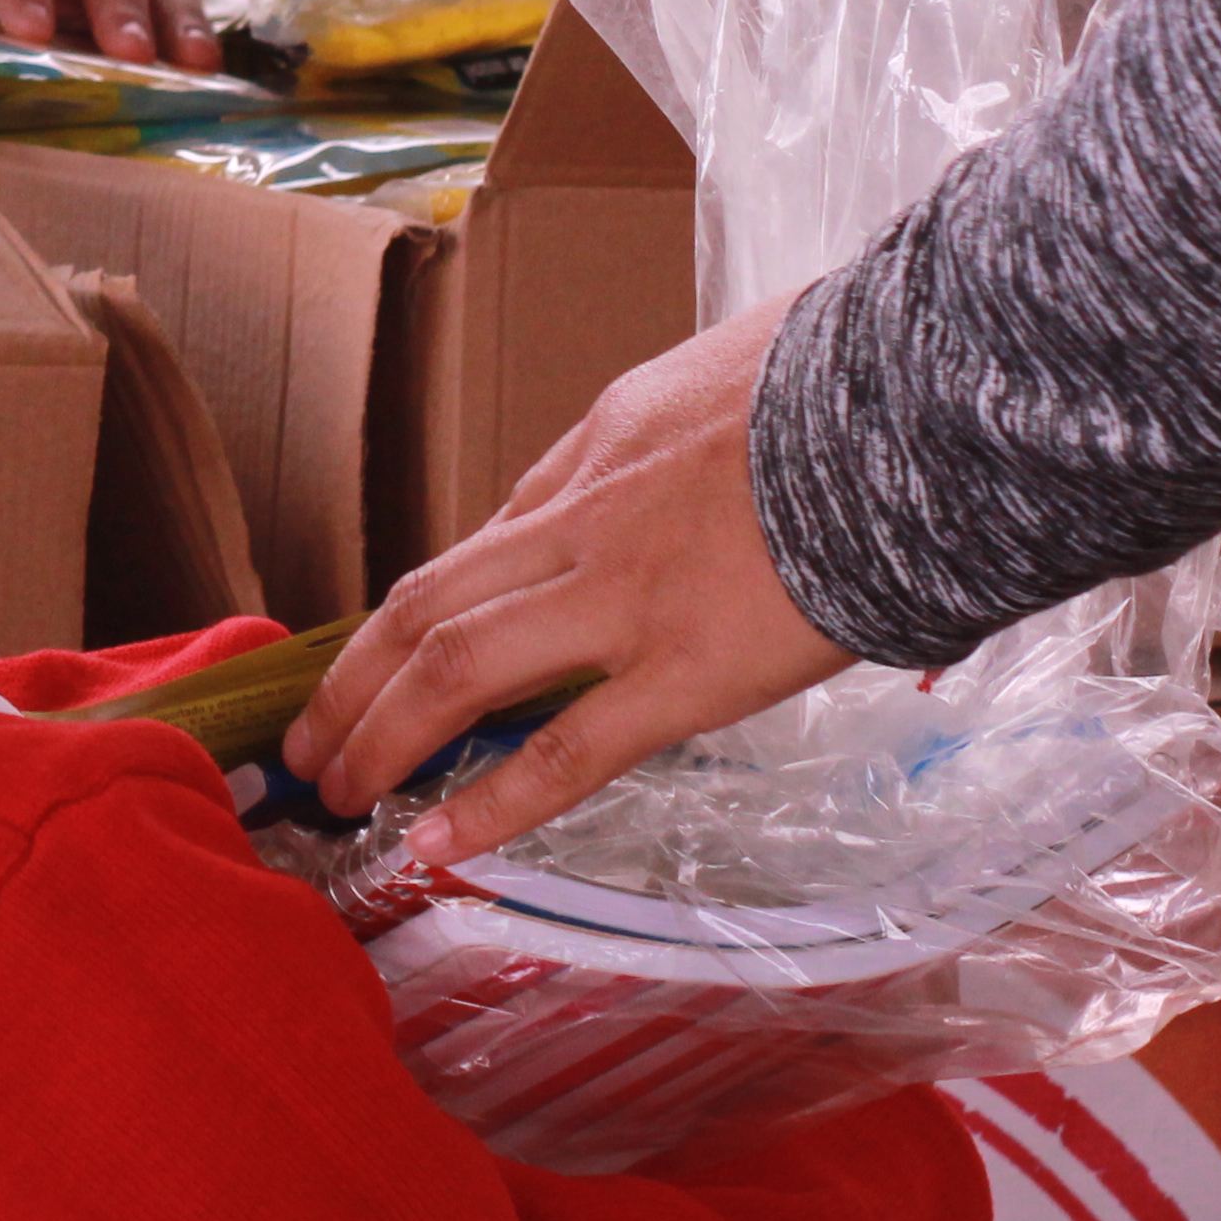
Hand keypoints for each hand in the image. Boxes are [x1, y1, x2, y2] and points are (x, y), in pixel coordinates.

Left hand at [281, 295, 853, 858]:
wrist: (915, 401)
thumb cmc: (845, 383)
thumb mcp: (720, 377)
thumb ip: (669, 437)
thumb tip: (657, 459)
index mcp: (595, 452)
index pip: (479, 545)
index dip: (422, 615)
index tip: (392, 663)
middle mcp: (581, 522)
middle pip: (427, 607)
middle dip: (350, 679)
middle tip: (305, 739)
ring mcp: (623, 598)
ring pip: (458, 666)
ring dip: (380, 731)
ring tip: (332, 788)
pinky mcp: (685, 670)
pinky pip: (566, 749)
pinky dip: (487, 801)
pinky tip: (434, 844)